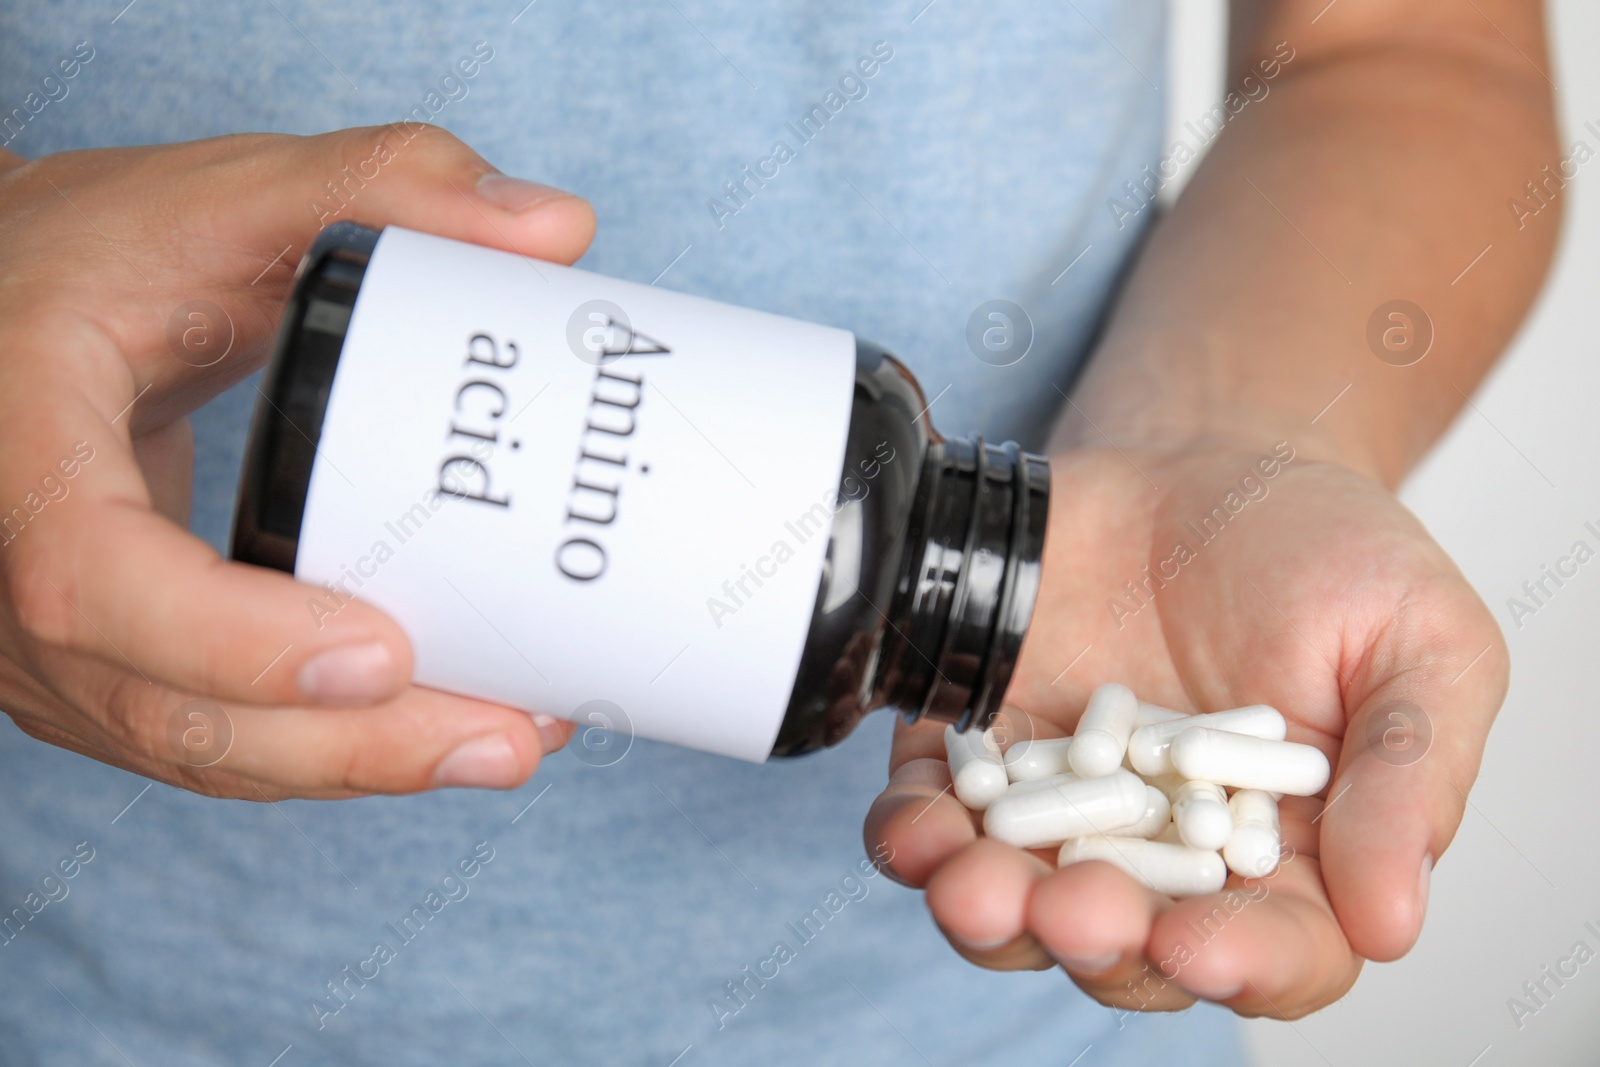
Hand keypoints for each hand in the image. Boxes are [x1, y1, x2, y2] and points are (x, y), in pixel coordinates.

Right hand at [0, 126, 593, 798]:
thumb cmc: (98, 253)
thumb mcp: (225, 193)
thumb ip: (383, 185)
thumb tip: (560, 227)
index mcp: (15, 440)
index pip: (88, 579)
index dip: (231, 640)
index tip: (386, 655)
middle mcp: (0, 566)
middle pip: (163, 709)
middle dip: (351, 747)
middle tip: (510, 737)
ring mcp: (36, 640)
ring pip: (190, 749)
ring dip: (356, 768)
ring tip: (508, 743)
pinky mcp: (89, 669)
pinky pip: (200, 740)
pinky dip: (319, 754)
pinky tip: (436, 735)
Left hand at [864, 431, 1506, 1017]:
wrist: (1200, 465)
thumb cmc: (1324, 551)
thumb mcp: (1420, 636)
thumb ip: (1411, 769)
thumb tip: (1391, 919)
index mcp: (1294, 855)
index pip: (1276, 950)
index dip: (1241, 966)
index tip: (1197, 947)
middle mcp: (1168, 856)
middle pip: (1128, 946)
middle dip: (1094, 940)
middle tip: (1072, 910)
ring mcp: (1064, 810)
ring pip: (1015, 902)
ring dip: (987, 908)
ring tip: (972, 883)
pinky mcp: (983, 751)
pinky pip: (934, 812)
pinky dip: (916, 830)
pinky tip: (917, 820)